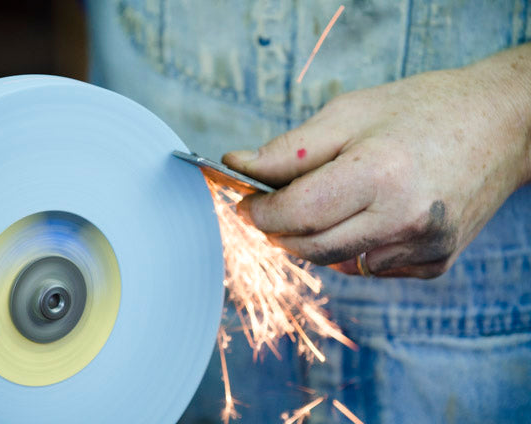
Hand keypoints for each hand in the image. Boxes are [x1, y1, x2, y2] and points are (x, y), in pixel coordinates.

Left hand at [223, 44, 530, 278]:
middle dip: (279, 230)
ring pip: (337, 263)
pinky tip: (366, 216)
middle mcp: (404, 220)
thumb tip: (238, 166)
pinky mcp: (435, 263)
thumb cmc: (421, 110)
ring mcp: (424, 248)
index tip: (246, 203)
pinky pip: (371, 267)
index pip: (297, 213)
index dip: (260, 212)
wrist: (500, 125)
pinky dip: (353, 247)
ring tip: (324, 202)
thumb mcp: (349, 113)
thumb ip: (289, 149)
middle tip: (271, 206)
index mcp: (380, 174)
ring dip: (315, 239)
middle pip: (310, 247)